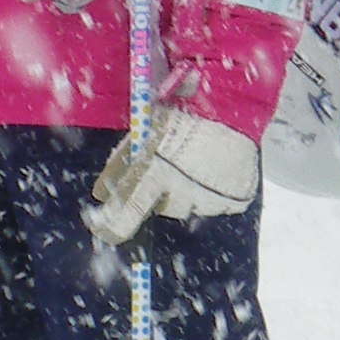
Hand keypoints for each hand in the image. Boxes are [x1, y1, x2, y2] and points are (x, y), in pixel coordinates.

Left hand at [85, 106, 259, 241]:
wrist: (233, 108)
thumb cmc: (183, 115)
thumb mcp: (145, 133)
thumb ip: (121, 164)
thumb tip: (101, 194)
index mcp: (158, 173)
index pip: (129, 211)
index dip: (113, 226)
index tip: (104, 230)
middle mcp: (184, 192)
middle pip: (163, 208)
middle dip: (160, 194)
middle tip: (169, 170)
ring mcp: (213, 199)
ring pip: (190, 207)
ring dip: (187, 193)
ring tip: (195, 166)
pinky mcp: (237, 199)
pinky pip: (218, 205)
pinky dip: (214, 193)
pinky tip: (216, 171)